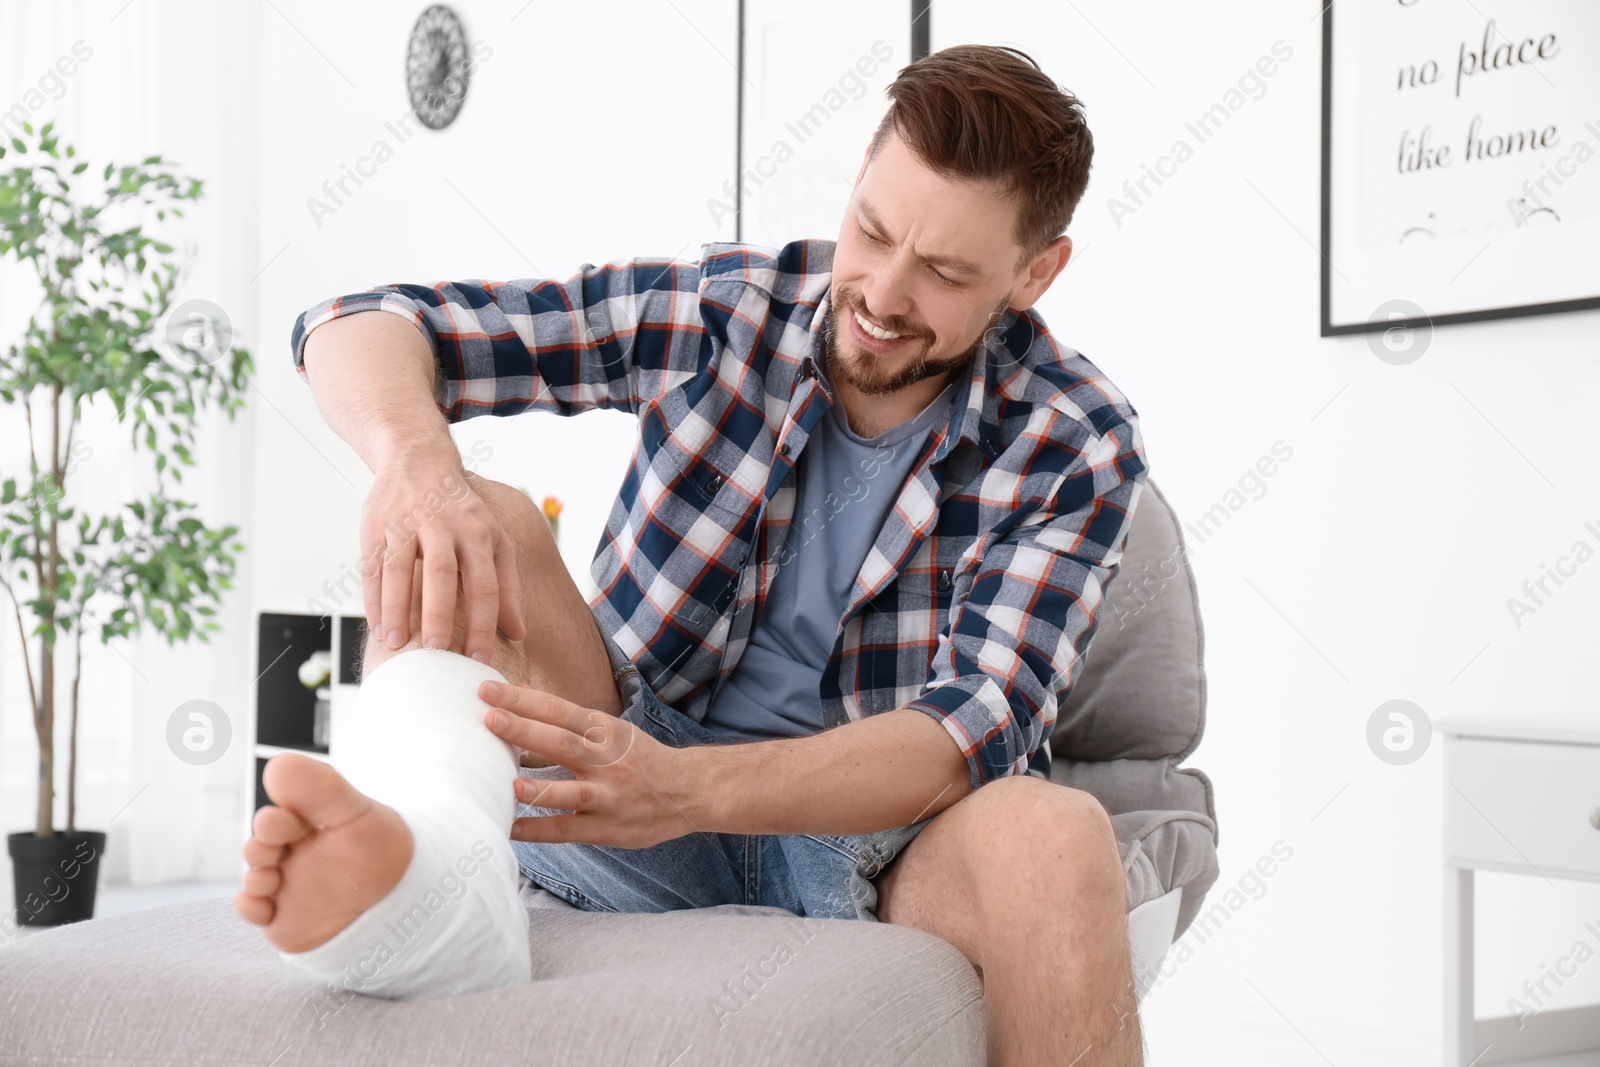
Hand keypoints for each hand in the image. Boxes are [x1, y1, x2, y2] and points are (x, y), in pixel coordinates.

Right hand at [359, 448, 525, 661]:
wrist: (419, 460)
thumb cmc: (463, 512)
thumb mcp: (493, 540)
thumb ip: (507, 587)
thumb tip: (519, 634)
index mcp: (478, 533)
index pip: (484, 585)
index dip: (482, 624)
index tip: (479, 660)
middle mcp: (443, 526)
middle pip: (442, 574)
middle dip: (438, 615)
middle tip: (436, 652)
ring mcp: (406, 523)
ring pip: (398, 569)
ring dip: (397, 609)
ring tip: (396, 644)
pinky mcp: (375, 525)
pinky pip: (371, 566)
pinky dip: (373, 598)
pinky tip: (377, 626)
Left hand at [480, 680, 705, 848]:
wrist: (689, 792)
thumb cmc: (640, 758)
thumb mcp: (615, 732)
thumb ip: (574, 725)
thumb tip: (520, 707)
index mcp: (607, 731)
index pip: (561, 710)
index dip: (525, 699)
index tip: (489, 690)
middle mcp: (608, 761)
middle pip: (563, 743)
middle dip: (525, 730)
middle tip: (489, 718)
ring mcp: (609, 796)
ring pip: (570, 792)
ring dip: (539, 788)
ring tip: (508, 785)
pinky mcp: (608, 829)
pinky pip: (569, 831)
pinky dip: (539, 830)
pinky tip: (510, 829)